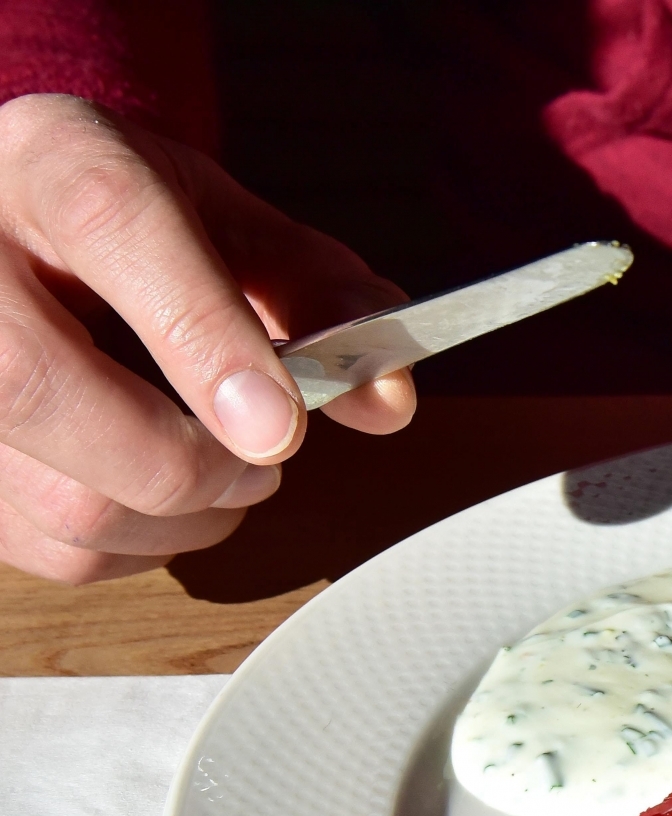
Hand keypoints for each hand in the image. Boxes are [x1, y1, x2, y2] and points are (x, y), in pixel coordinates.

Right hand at [0, 93, 415, 583]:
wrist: (33, 229)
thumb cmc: (141, 234)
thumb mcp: (236, 230)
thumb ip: (325, 298)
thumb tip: (387, 398)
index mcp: (55, 162)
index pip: (112, 228)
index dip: (202, 336)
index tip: (282, 428)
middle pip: (41, 387)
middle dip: (188, 462)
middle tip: (263, 463)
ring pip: (51, 493)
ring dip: (176, 518)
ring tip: (225, 476)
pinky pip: (42, 545)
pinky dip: (132, 548)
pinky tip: (159, 502)